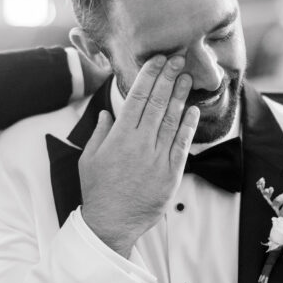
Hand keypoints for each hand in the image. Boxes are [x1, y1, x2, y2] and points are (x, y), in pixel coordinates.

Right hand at [79, 55, 198, 256]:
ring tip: (186, 78)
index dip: (148, 76)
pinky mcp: (171, 174)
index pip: (136, 98)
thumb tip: (107, 114)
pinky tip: (193, 111)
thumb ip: (99, 133)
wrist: (111, 223)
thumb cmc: (98, 191)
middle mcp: (140, 144)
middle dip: (168, 78)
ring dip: (180, 97)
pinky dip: (188, 127)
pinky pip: (182, 145)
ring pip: (172, 120)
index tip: (157, 60)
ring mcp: (158, 159)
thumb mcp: (89, 159)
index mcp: (119, 137)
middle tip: (178, 59)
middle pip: (157, 103)